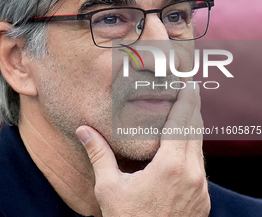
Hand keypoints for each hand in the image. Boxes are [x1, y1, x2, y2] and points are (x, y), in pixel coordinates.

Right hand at [76, 84, 209, 216]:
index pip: (182, 124)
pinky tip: (183, 147)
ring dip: (194, 129)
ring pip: (200, 149)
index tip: (188, 86)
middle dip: (192, 110)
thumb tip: (83, 131)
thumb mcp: (109, 187)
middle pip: (196, 132)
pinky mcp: (202, 198)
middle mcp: (192, 175)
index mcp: (171, 167)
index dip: (186, 102)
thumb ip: (99, 155)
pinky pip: (201, 165)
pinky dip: (193, 149)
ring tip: (185, 115)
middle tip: (188, 93)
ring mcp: (200, 189)